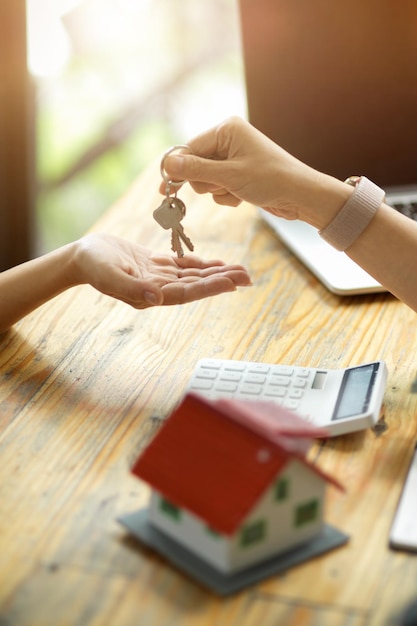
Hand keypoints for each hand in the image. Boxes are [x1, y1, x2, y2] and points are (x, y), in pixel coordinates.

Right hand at [71, 233, 250, 307]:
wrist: (82, 255)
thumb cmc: (92, 265)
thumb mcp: (108, 275)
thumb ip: (130, 288)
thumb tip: (157, 299)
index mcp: (150, 294)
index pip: (186, 293)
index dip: (210, 287)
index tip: (232, 283)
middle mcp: (159, 289)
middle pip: (196, 285)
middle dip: (222, 280)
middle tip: (248, 276)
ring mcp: (159, 278)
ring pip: (194, 276)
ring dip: (217, 273)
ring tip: (240, 270)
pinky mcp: (157, 266)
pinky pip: (184, 266)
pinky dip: (202, 264)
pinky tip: (218, 263)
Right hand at [159, 116, 348, 228]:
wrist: (301, 196)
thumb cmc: (271, 180)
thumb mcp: (229, 176)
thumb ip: (196, 170)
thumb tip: (167, 164)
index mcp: (226, 129)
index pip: (189, 148)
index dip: (177, 170)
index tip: (163, 189)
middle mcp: (229, 139)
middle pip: (195, 165)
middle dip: (206, 182)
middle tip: (223, 187)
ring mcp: (234, 157)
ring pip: (206, 180)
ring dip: (218, 191)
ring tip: (238, 191)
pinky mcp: (238, 173)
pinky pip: (219, 188)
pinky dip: (227, 196)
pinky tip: (244, 196)